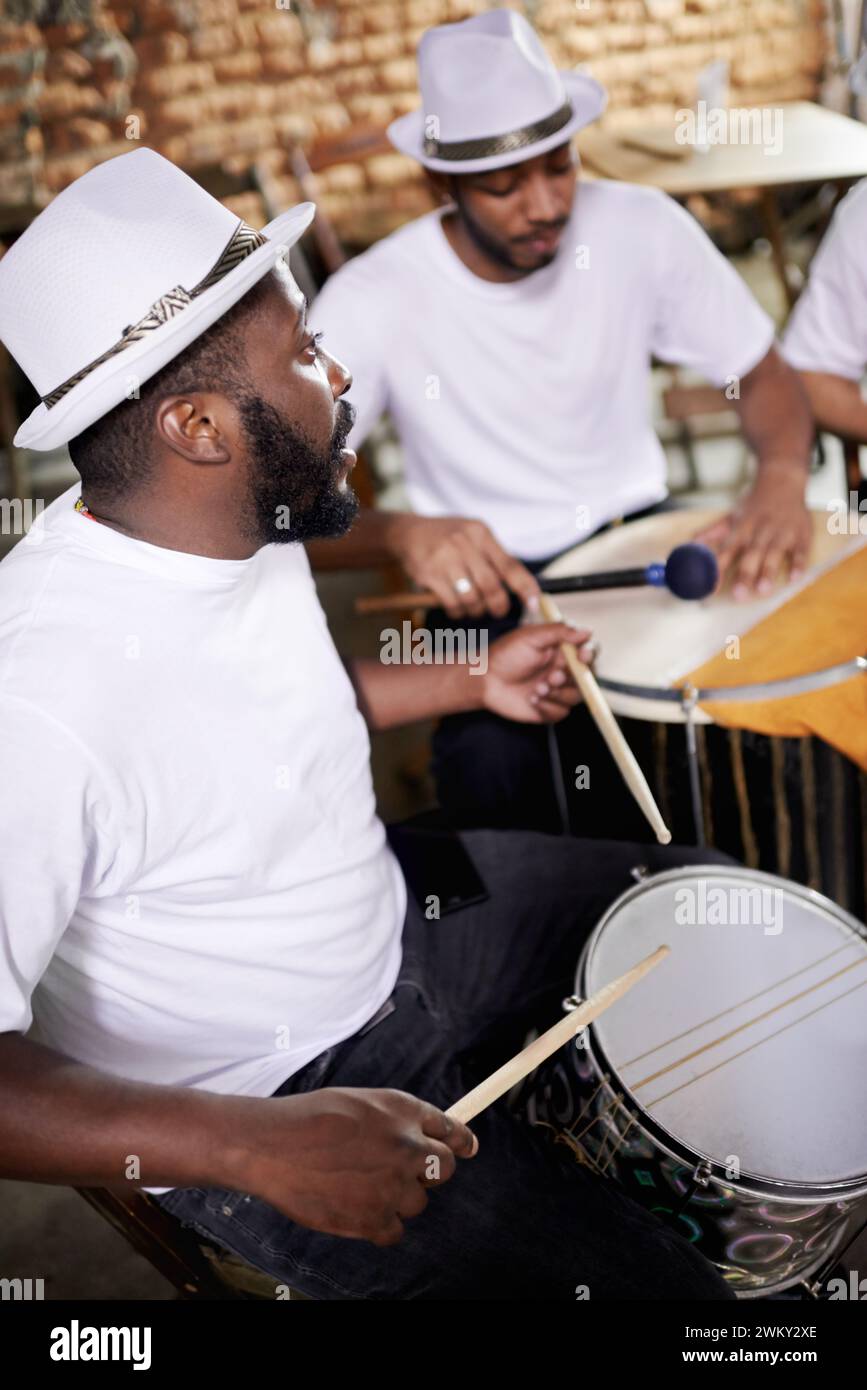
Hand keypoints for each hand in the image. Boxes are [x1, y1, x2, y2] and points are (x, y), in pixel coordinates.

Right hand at [232, 1087, 476, 1245]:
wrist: (273, 1146)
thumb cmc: (309, 1119)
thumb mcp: (361, 1101)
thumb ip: (395, 1119)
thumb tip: (420, 1136)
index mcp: (403, 1110)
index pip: (452, 1128)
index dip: (462, 1140)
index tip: (467, 1148)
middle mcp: (407, 1146)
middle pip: (446, 1167)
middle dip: (429, 1171)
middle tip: (401, 1173)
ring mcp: (393, 1184)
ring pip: (418, 1202)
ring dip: (397, 1198)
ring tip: (359, 1186)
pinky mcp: (374, 1219)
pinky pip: (394, 1231)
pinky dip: (378, 1225)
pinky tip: (354, 1209)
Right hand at [390, 514, 539, 618]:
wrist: (407, 532)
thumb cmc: (447, 538)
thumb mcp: (472, 536)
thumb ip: (493, 557)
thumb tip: (521, 586)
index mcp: (481, 533)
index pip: (510, 565)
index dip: (525, 588)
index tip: (534, 604)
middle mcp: (464, 543)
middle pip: (491, 586)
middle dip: (498, 606)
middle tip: (498, 611)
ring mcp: (445, 558)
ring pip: (471, 598)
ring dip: (476, 611)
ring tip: (474, 609)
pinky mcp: (428, 574)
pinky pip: (451, 602)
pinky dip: (457, 611)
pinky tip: (456, 608)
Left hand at [481, 622, 592, 722]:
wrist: (484, 681)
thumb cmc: (505, 655)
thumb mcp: (531, 637)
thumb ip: (559, 632)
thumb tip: (587, 632)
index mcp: (562, 650)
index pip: (589, 651)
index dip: (590, 654)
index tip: (582, 656)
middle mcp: (564, 670)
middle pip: (587, 676)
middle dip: (572, 677)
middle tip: (553, 676)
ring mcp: (558, 690)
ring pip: (577, 696)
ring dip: (559, 693)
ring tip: (538, 689)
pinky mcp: (550, 708)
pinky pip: (561, 712)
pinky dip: (548, 706)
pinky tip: (532, 699)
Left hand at [692, 476, 811, 599]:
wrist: (782, 478)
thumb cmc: (754, 503)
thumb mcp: (731, 516)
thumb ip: (712, 533)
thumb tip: (690, 545)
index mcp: (742, 529)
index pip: (726, 551)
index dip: (717, 570)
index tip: (709, 589)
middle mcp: (760, 531)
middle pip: (751, 555)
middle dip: (745, 574)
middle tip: (738, 595)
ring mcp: (782, 532)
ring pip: (775, 553)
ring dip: (768, 571)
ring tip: (763, 590)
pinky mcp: (801, 533)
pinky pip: (801, 550)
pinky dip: (798, 563)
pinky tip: (794, 578)